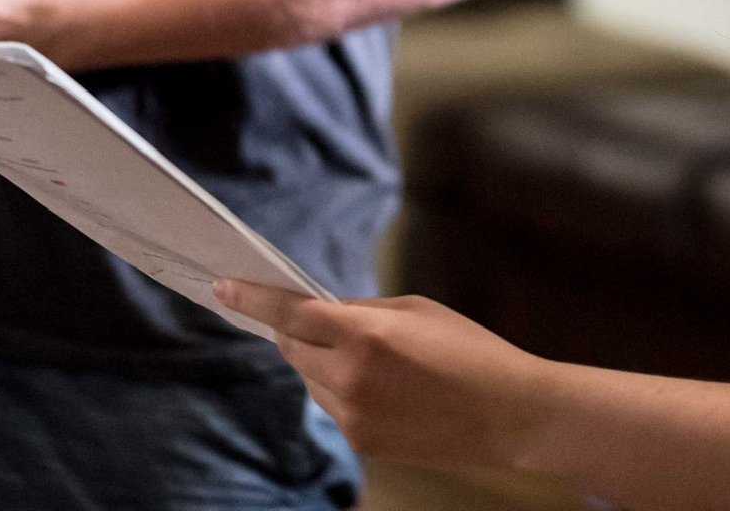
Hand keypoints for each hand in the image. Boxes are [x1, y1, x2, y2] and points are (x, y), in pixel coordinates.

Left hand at [217, 280, 552, 472]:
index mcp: (365, 336)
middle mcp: (350, 378)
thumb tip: (322, 312)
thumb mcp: (415, 310)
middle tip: (319, 318)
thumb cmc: (469, 350)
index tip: (222, 287)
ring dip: (320, 360)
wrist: (508, 414)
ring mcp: (353, 416)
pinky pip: (332, 405)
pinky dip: (340, 387)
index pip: (291, 314)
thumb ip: (361, 310)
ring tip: (369, 356)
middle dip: (296, 330)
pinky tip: (382, 385)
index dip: (252, 299)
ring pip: (309, 378)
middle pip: (292, 347)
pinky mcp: (362, 442)